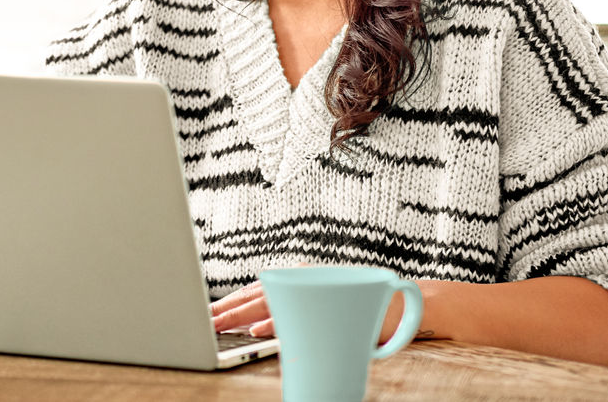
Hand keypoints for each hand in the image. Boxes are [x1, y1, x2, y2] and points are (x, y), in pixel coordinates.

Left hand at [212, 276, 426, 342]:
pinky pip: (299, 316)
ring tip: (219, 327)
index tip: (207, 316)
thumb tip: (255, 327)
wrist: (403, 306)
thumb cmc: (358, 312)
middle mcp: (304, 276)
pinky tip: (258, 332)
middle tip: (204, 323)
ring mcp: (317, 287)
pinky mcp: (332, 303)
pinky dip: (275, 324)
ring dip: (241, 317)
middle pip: (256, 296)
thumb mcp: (319, 311)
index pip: (255, 291)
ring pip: (271, 304)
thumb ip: (290, 314)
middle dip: (227, 311)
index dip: (229, 304)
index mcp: (298, 276)